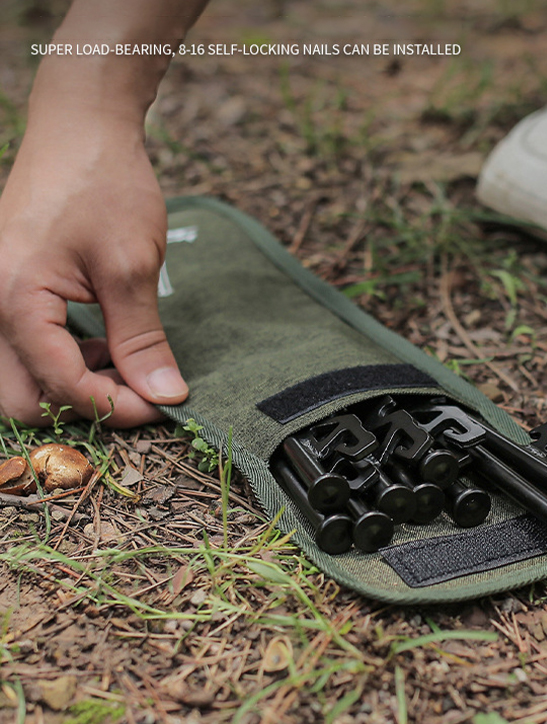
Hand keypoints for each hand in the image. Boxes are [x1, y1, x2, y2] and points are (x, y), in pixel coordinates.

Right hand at [0, 100, 187, 426]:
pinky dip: (64, 361)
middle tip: (139, 392)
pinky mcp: (5, 291)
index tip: (163, 404)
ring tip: (124, 361)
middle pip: (23, 398)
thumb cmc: (104, 183)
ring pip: (20, 379)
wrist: (80, 127)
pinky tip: (104, 343)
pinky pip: (25, 349)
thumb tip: (165, 394)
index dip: (117, 407)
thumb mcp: (132, 267)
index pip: (61, 387)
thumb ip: (143, 339)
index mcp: (13, 300)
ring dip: (73, 386)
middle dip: (84, 407)